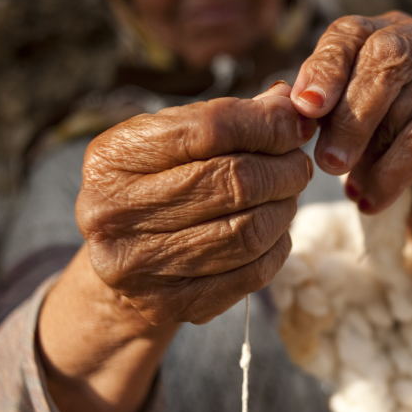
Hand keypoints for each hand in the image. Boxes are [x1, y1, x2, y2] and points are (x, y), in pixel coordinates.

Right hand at [76, 81, 314, 325]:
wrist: (119, 261)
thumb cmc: (155, 185)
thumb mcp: (173, 141)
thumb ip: (229, 118)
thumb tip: (290, 105)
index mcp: (112, 158)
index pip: (209, 129)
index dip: (266, 124)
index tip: (297, 125)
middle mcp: (114, 214)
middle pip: (235, 182)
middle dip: (284, 168)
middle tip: (299, 164)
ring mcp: (140, 267)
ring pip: (249, 231)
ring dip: (285, 207)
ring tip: (288, 193)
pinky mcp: (170, 306)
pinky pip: (252, 273)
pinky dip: (277, 246)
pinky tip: (274, 230)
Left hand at [289, 11, 411, 234]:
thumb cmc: (381, 150)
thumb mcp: (345, 122)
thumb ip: (326, 105)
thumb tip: (302, 104)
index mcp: (392, 28)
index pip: (353, 32)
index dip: (327, 67)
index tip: (306, 106)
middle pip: (385, 59)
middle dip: (350, 115)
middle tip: (328, 161)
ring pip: (405, 107)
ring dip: (371, 155)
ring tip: (353, 186)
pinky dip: (391, 175)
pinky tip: (371, 198)